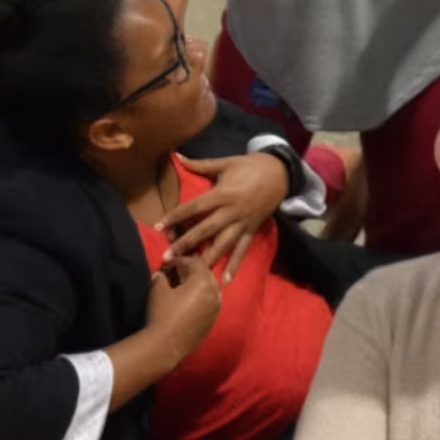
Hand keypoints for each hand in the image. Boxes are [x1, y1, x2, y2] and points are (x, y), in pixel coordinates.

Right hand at [146, 253, 222, 362]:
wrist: (166, 346)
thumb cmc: (162, 314)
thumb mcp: (158, 289)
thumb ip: (161, 277)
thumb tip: (162, 275)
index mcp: (203, 282)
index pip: (194, 263)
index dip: (180, 261)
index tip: (168, 265)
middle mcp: (215, 294)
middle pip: (206, 275)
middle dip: (191, 272)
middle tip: (176, 274)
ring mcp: (216, 309)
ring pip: (210, 290)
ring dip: (198, 286)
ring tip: (183, 288)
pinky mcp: (213, 322)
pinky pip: (210, 304)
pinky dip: (201, 300)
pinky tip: (188, 303)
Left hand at [161, 152, 287, 273]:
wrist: (281, 173)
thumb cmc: (251, 166)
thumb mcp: (225, 163)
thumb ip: (200, 165)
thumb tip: (177, 157)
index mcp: (223, 193)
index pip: (195, 207)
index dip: (176, 216)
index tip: (158, 226)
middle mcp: (232, 211)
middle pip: (206, 229)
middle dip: (186, 243)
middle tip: (168, 257)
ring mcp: (243, 223)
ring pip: (223, 244)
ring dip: (207, 259)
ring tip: (192, 274)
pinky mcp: (252, 230)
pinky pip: (242, 250)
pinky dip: (235, 266)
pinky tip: (224, 281)